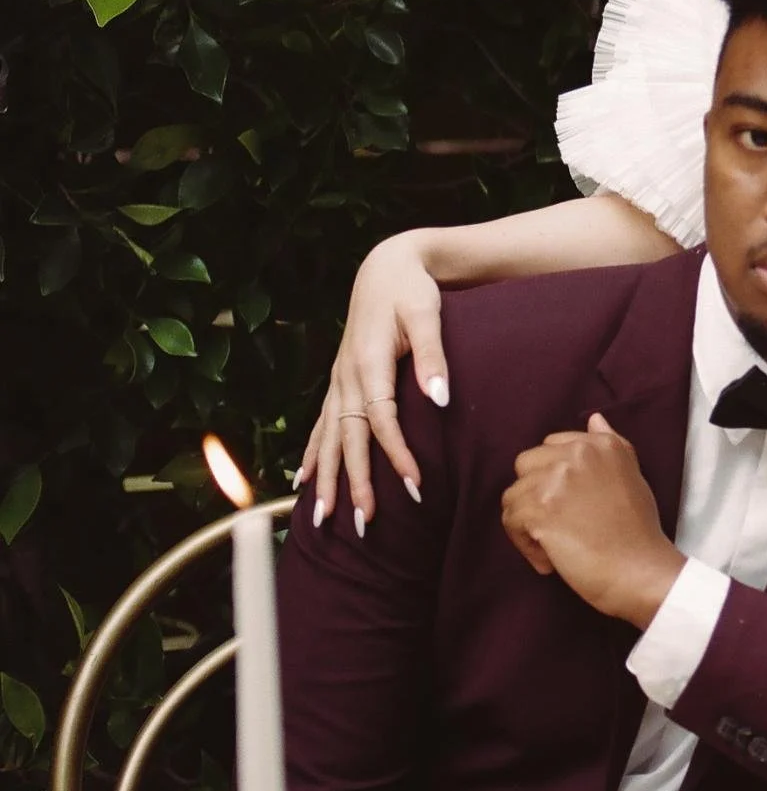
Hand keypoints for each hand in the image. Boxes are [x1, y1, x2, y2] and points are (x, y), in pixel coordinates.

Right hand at [298, 234, 448, 535]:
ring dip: (327, 478)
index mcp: (368, 362)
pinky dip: (313, 454)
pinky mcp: (338, 381)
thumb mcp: (427, 314)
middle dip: (354, 482)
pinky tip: (303, 480)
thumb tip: (439, 399)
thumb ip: (433, 357)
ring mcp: (338, 381)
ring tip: (323, 518)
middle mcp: (346, 377)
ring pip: (329, 438)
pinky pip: (321, 425)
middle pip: (349, 438)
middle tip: (363, 524)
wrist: (385, 266)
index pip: (382, 420)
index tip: (415, 486)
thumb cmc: (412, 289)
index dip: (397, 455)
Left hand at [499, 413, 682, 627]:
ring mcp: (555, 480)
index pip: (551, 446)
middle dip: (535, 495)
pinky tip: (549, 559)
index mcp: (599, 444)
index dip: (554, 478)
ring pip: (514, 496)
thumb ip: (610, 444)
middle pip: (526, 466)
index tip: (570, 505)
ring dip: (528, 523)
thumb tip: (595, 419)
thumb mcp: (633, 476)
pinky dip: (525, 544)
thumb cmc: (638, 531)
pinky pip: (511, 520)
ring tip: (555, 545)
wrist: (639, 570)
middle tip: (558, 524)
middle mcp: (576, 454)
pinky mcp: (539, 510)